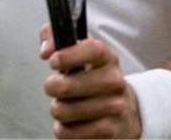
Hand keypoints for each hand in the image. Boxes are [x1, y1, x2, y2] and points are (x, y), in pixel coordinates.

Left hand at [39, 23, 141, 138]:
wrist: (125, 112)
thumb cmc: (93, 80)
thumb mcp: (80, 55)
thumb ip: (55, 39)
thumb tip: (46, 49)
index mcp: (107, 59)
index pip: (92, 50)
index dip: (68, 55)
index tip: (53, 61)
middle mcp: (114, 82)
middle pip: (67, 86)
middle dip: (52, 87)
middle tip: (55, 87)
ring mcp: (115, 109)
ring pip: (64, 111)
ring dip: (58, 110)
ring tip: (67, 106)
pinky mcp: (110, 133)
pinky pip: (70, 133)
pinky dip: (64, 130)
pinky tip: (72, 124)